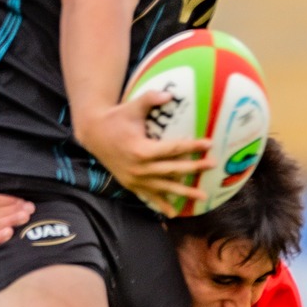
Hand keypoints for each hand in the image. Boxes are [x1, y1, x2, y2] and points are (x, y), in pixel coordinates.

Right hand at [76, 89, 215, 215]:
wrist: (93, 134)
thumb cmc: (115, 118)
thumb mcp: (132, 106)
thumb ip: (150, 98)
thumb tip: (170, 93)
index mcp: (141, 150)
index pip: (172, 149)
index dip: (191, 147)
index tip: (208, 144)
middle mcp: (139, 168)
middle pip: (172, 169)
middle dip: (194, 168)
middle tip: (212, 165)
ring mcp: (135, 179)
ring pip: (164, 187)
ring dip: (184, 192)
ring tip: (203, 196)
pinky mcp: (130, 184)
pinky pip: (149, 196)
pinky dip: (161, 204)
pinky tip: (174, 212)